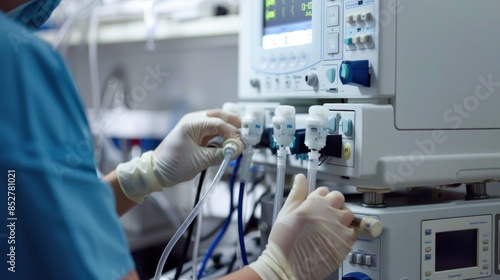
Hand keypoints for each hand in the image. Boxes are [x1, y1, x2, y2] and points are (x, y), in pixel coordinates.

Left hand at [116, 109, 241, 203]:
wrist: (158, 172)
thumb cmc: (173, 164)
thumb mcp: (200, 161)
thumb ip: (220, 154)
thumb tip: (237, 150)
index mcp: (192, 123)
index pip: (218, 123)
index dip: (231, 132)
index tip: (239, 144)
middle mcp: (194, 121)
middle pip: (219, 116)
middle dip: (234, 123)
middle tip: (246, 132)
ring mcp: (196, 127)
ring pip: (218, 123)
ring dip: (229, 130)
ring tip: (240, 140)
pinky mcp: (198, 136)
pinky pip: (214, 132)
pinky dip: (223, 137)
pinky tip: (230, 143)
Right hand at [249, 174, 357, 279]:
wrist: (288, 264)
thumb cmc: (285, 241)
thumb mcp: (286, 212)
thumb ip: (296, 193)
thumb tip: (300, 178)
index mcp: (314, 201)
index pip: (325, 190)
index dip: (320, 198)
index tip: (318, 205)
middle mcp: (329, 210)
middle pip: (339, 198)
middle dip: (333, 205)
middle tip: (324, 216)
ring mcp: (339, 225)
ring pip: (348, 214)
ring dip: (342, 218)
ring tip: (330, 229)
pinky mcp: (347, 240)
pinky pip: (354, 231)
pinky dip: (347, 234)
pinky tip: (334, 239)